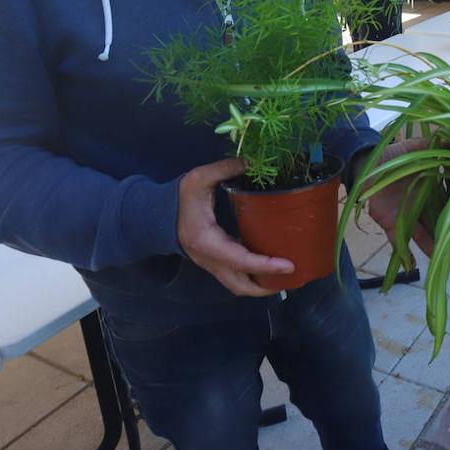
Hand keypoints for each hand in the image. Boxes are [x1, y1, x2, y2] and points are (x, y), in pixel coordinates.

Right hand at [176, 157, 293, 296]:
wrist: (157, 214)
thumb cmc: (179, 198)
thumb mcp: (198, 178)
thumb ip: (224, 169)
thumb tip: (250, 162)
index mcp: (207, 241)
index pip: (239, 260)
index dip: (264, 266)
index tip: (288, 265)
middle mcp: (209, 259)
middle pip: (239, 285)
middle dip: (266, 287)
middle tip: (292, 276)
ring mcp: (210, 264)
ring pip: (237, 284)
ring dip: (260, 285)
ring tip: (285, 276)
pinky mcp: (213, 261)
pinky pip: (235, 275)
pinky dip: (252, 275)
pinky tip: (269, 266)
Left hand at [356, 138, 435, 256]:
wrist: (364, 166)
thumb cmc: (390, 156)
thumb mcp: (411, 148)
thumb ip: (430, 146)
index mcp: (431, 189)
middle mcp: (423, 206)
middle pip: (441, 223)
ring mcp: (408, 217)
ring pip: (424, 236)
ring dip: (434, 248)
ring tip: (446, 262)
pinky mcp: (391, 224)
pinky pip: (399, 242)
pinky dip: (404, 254)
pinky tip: (412, 266)